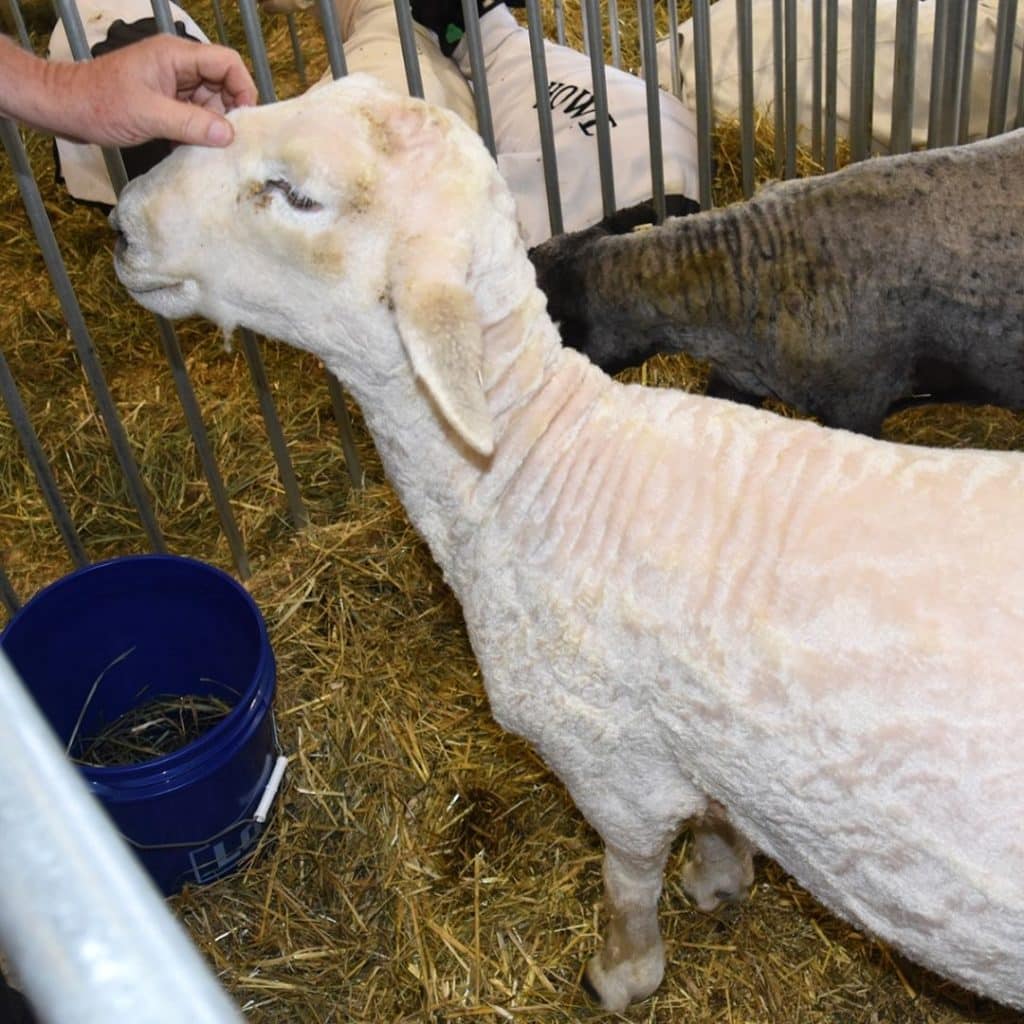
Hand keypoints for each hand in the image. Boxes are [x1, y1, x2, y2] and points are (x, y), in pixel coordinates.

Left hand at [62, 34, 258, 146]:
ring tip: (205, 150)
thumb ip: (192, 124)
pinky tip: (188, 149)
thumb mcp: (149, 116)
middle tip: (226, 142)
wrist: (64, 107)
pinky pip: (193, 116)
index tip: (245, 120)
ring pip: (209, 103)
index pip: (227, 62)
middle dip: (228, 113)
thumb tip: (229, 135)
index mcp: (176, 55)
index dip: (243, 88)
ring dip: (211, 128)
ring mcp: (171, 84)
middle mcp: (178, 65)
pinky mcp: (165, 102)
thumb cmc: (99, 103)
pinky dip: (196, 133)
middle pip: (222, 84)